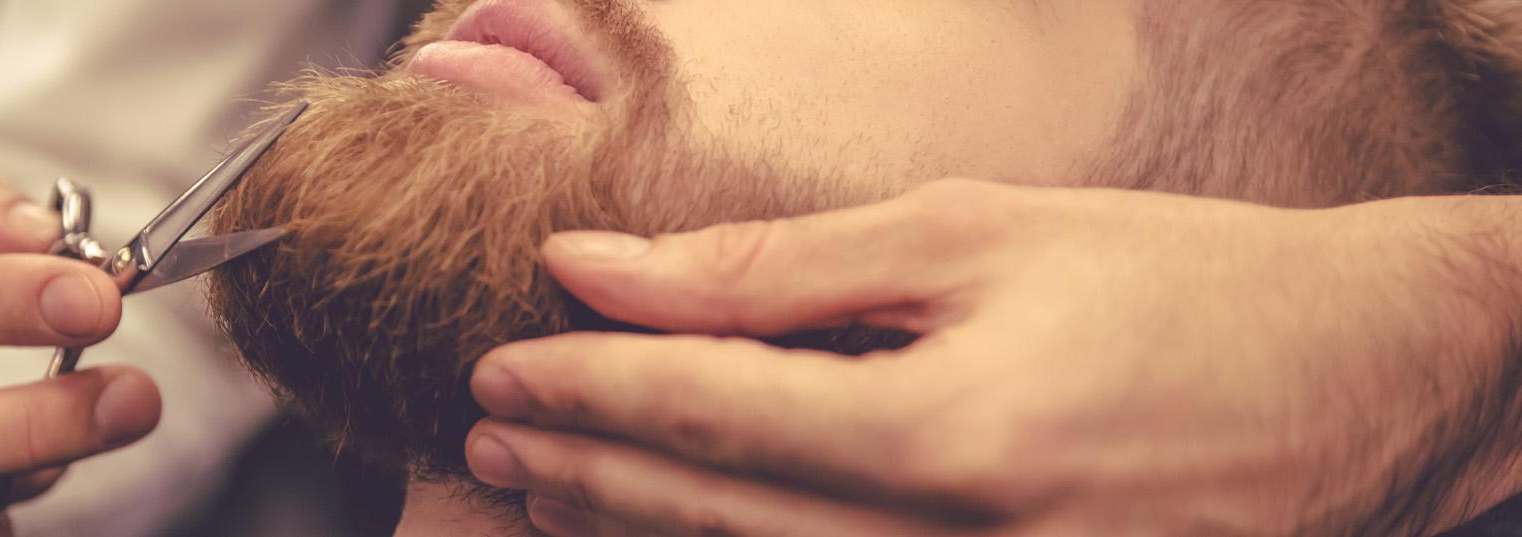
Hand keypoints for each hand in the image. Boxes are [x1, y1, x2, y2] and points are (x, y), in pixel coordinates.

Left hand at [463, 179, 1521, 536]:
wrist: (1358, 381)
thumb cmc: (1172, 280)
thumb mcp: (968, 234)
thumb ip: (769, 264)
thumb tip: (600, 264)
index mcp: (948, 437)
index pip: (707, 414)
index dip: (586, 387)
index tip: (501, 364)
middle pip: (713, 522)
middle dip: (585, 471)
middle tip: (490, 433)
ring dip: (638, 534)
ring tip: (549, 489)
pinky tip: (682, 531)